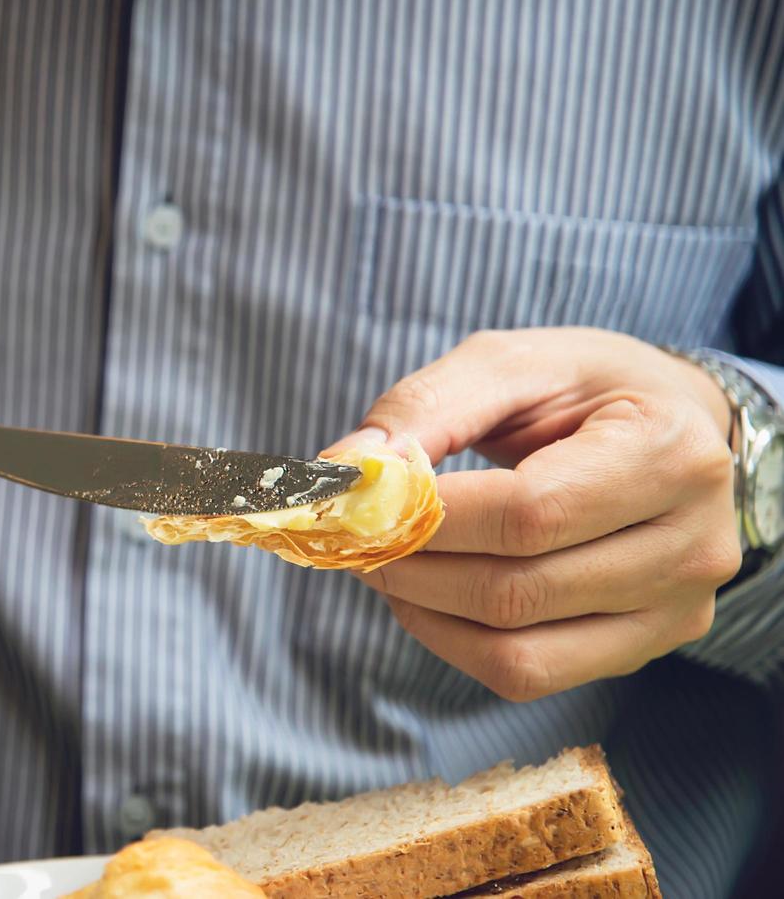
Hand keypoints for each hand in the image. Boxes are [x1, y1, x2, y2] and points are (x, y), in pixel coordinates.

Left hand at [331, 327, 739, 700]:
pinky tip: (423, 596)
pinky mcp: (644, 649)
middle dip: (409, 565)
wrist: (667, 426)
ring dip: (421, 609)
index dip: (428, 517)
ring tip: (381, 560)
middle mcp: (694, 545)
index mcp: (673, 454)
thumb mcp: (510, 364)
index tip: (358, 498)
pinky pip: (527, 675)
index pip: (529, 514)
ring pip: (515, 650)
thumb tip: (345, 468)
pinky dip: (452, 643)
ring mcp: (676, 611)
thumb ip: (426, 408)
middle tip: (351, 533)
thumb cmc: (583, 389)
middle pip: (516, 589)